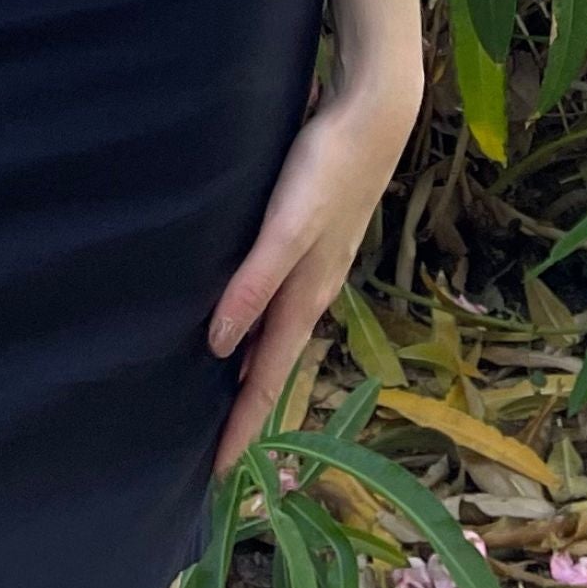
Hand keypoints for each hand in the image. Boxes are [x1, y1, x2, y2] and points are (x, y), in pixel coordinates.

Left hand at [206, 61, 424, 471]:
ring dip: (250, 365)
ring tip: (218, 391)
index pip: (266, 380)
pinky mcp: (311, 237)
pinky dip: (257, 321)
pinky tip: (241, 313)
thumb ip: (254, 283)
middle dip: (244, 407)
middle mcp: (311, 290)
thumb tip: (218, 346)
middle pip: (271, 364)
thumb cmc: (328, 167)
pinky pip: (277, 299)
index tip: (217, 473)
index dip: (242, 426)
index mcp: (306, 297)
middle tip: (211, 445)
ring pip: (275, 332)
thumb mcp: (287, 228)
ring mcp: (315, 265)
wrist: (374, 114)